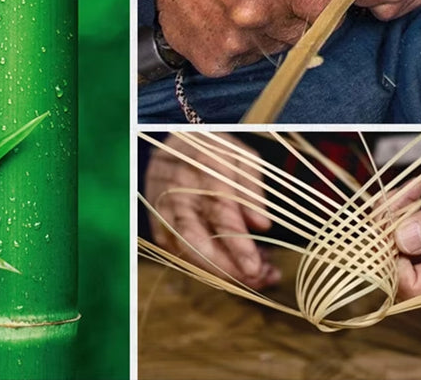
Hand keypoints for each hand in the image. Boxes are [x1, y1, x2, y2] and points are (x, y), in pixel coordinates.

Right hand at [145, 134, 280, 288]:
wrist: (172, 142)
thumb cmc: (213, 149)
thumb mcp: (240, 156)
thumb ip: (251, 189)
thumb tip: (263, 225)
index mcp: (203, 167)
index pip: (220, 211)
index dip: (238, 243)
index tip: (255, 267)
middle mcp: (178, 189)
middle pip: (195, 239)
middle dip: (225, 267)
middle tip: (256, 279)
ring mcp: (164, 207)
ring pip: (185, 250)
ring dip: (219, 271)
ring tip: (255, 277)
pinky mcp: (158, 223)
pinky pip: (178, 252)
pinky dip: (205, 266)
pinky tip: (232, 267)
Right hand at [157, 0, 382, 75]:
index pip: (331, 12)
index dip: (322, 1)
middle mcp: (261, 15)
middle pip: (304, 33)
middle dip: (293, 15)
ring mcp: (236, 41)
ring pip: (275, 48)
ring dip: (266, 30)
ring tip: (242, 2)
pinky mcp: (215, 59)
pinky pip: (242, 60)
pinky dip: (237, 45)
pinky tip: (223, 18)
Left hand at [395, 166, 420, 298]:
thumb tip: (405, 240)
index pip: (417, 286)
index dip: (394, 258)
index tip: (393, 221)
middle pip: (398, 271)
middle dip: (388, 232)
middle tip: (401, 196)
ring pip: (393, 253)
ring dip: (390, 219)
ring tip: (409, 190)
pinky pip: (398, 239)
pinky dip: (395, 215)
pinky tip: (410, 192)